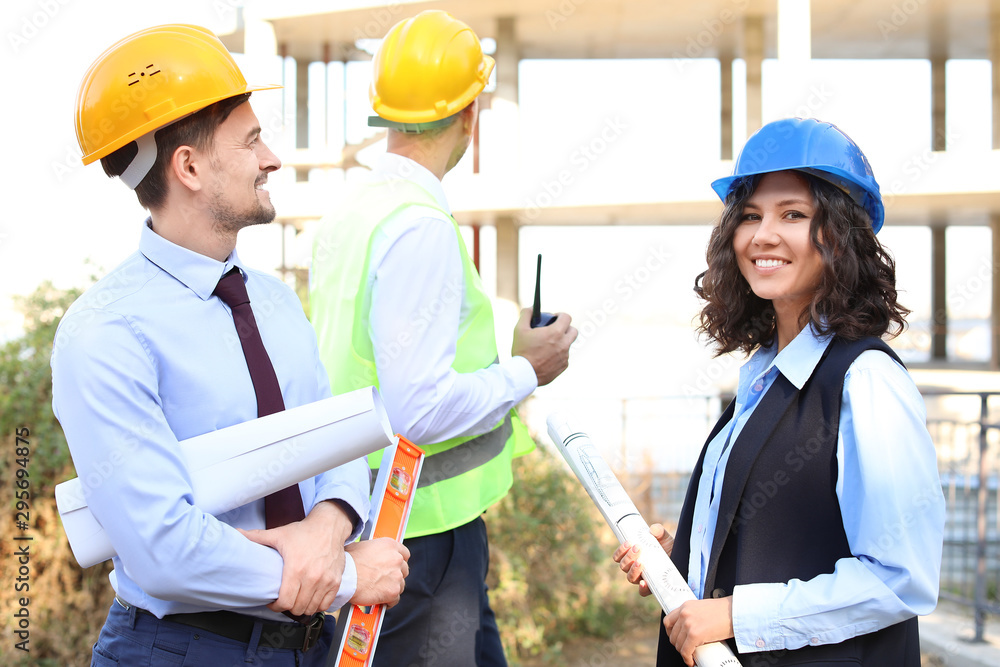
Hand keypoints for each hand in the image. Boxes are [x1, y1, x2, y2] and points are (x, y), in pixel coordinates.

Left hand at [239, 500, 354, 615]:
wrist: (330, 526)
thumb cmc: (304, 531)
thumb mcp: (278, 534)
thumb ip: (256, 537)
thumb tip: (236, 533)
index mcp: (296, 569)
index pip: (285, 602)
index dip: (276, 607)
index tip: (273, 602)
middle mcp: (313, 578)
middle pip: (297, 608)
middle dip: (288, 607)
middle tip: (284, 600)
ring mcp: (326, 581)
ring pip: (311, 608)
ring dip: (302, 607)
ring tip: (296, 599)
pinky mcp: (336, 581)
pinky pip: (325, 604)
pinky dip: (317, 605)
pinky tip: (311, 598)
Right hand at [346, 538, 409, 607]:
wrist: (344, 577)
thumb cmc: (348, 562)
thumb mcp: (363, 546)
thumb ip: (376, 550)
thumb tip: (375, 555)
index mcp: (390, 545)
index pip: (405, 554)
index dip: (399, 562)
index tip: (394, 567)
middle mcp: (396, 559)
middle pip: (404, 570)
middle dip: (395, 575)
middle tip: (385, 580)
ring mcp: (396, 576)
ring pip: (401, 585)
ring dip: (392, 588)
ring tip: (380, 591)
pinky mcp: (393, 591)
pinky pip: (395, 599)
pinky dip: (389, 601)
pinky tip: (381, 600)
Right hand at [511, 308, 576, 385]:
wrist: (524, 374)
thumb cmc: (521, 351)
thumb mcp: (519, 329)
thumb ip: (526, 315)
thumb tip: (531, 308)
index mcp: (555, 333)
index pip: (567, 317)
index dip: (561, 315)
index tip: (555, 317)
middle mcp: (564, 344)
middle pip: (573, 331)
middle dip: (566, 328)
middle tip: (555, 330)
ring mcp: (565, 356)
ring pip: (567, 345)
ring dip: (560, 342)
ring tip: (547, 345)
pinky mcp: (563, 366)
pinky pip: (564, 357)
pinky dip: (558, 355)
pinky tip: (546, 357)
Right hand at [612, 523, 673, 596]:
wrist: (682, 559)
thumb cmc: (668, 548)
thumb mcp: (664, 537)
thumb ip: (659, 531)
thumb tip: (653, 529)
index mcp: (633, 556)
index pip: (619, 557)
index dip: (620, 551)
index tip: (628, 542)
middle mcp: (635, 568)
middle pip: (623, 566)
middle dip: (628, 557)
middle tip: (638, 548)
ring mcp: (643, 578)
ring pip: (630, 578)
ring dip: (633, 569)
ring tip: (641, 562)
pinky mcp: (652, 587)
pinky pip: (642, 592)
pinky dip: (642, 588)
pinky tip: (644, 582)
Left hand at [663, 598, 733, 666]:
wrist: (735, 612)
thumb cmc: (724, 612)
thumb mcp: (702, 609)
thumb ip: (693, 615)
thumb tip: (690, 629)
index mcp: (685, 606)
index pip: (668, 621)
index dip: (670, 633)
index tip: (676, 639)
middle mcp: (684, 614)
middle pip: (672, 635)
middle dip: (678, 644)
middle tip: (685, 648)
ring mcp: (688, 624)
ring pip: (678, 644)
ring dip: (683, 652)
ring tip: (690, 654)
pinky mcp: (695, 634)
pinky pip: (686, 651)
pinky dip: (687, 659)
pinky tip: (691, 661)